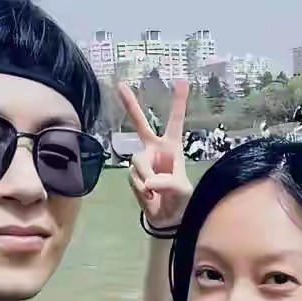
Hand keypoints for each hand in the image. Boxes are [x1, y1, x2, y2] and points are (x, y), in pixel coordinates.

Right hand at [118, 81, 192, 228]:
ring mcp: (143, 162)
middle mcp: (155, 149)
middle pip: (140, 124)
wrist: (168, 219)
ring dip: (145, 178)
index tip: (182, 80)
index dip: (179, 102)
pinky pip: (133, 178)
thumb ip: (167, 183)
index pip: (175, 121)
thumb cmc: (181, 200)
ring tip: (155, 192)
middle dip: (130, 105)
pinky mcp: (134, 175)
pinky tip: (149, 195)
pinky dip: (140, 188)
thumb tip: (148, 182)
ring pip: (137, 162)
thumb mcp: (181, 191)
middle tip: (119, 85)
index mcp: (172, 147)